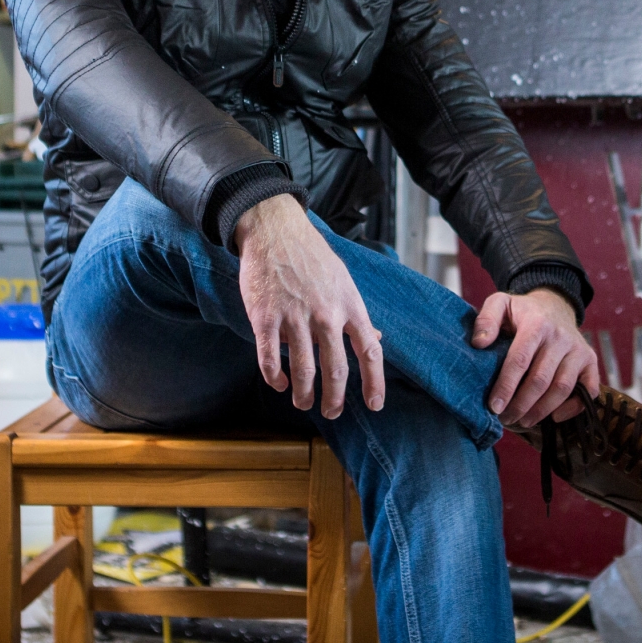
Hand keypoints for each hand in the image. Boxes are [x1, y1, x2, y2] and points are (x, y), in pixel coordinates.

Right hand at [235, 194, 384, 418]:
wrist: (274, 229)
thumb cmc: (311, 255)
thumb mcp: (343, 280)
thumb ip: (357, 313)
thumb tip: (376, 338)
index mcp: (349, 305)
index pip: (369, 351)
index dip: (374, 382)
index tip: (374, 405)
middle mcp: (325, 314)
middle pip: (336, 369)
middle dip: (334, 398)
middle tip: (331, 412)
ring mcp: (294, 317)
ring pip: (303, 370)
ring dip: (304, 394)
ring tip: (303, 403)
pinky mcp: (265, 318)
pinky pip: (269, 360)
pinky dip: (275, 378)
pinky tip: (278, 383)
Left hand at [472, 288, 599, 426]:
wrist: (555, 306)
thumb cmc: (523, 312)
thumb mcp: (501, 304)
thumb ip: (486, 319)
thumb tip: (479, 343)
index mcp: (537, 323)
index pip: (520, 360)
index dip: (506, 386)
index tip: (494, 407)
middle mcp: (561, 337)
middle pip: (541, 379)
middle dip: (521, 405)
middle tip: (505, 419)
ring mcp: (578, 350)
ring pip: (562, 388)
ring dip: (542, 410)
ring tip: (523, 421)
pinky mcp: (591, 361)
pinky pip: (589, 390)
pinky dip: (573, 408)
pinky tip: (554, 417)